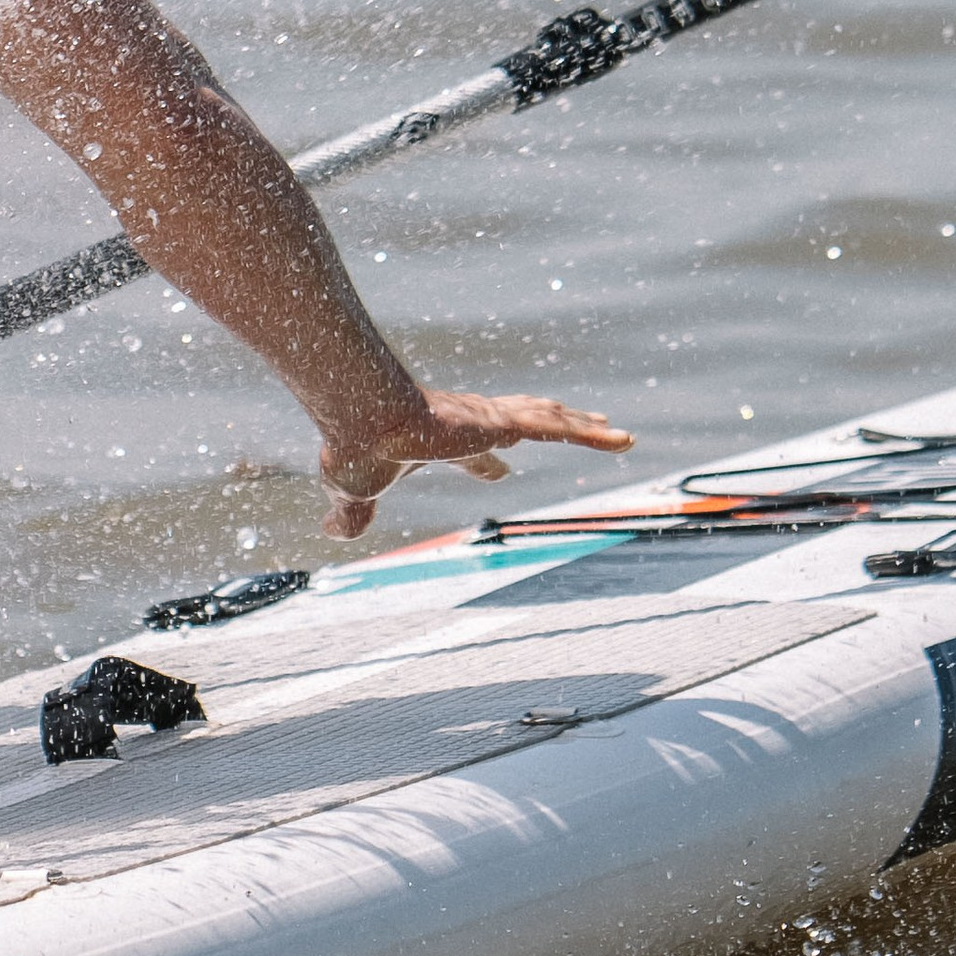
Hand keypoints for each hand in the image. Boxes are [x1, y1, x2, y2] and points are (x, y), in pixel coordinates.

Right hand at [317, 389, 633, 543]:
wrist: (363, 421)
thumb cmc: (356, 451)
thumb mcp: (354, 491)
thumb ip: (350, 513)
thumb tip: (330, 535)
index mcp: (443, 441)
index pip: (477, 451)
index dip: (491, 462)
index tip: (503, 468)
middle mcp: (473, 424)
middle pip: (524, 423)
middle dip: (553, 424)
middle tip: (578, 425)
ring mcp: (492, 420)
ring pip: (551, 420)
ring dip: (585, 426)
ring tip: (617, 433)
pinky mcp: (503, 421)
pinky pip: (561, 428)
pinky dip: (595, 435)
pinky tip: (625, 440)